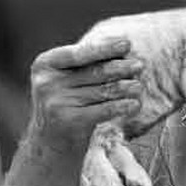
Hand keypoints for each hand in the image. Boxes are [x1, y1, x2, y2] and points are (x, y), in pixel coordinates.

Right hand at [29, 37, 143, 150]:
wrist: (50, 142)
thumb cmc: (69, 99)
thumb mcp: (71, 76)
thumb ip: (92, 61)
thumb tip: (126, 47)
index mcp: (46, 64)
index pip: (80, 53)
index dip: (105, 48)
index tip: (127, 44)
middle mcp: (46, 83)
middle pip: (95, 71)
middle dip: (121, 68)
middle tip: (140, 65)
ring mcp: (56, 103)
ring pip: (103, 91)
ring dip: (126, 87)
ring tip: (139, 86)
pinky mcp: (68, 122)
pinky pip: (104, 110)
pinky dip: (123, 106)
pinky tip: (135, 104)